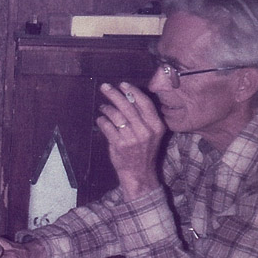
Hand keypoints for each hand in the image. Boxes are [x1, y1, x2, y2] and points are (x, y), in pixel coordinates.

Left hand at [96, 82, 164, 200]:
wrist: (140, 174)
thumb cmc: (143, 151)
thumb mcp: (152, 134)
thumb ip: (144, 117)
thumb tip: (128, 96)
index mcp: (157, 126)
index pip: (145, 103)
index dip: (132, 92)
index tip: (122, 84)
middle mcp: (146, 131)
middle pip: (128, 107)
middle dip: (114, 94)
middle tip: (105, 87)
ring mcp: (133, 138)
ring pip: (116, 116)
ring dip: (106, 108)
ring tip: (103, 107)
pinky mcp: (120, 145)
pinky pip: (107, 127)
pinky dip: (102, 121)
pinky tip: (100, 119)